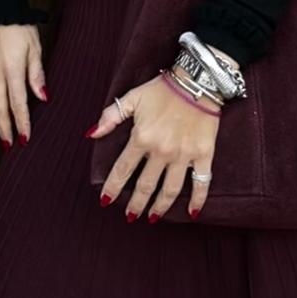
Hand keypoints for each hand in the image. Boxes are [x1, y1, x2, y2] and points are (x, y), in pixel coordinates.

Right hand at [0, 24, 46, 148]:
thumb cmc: (20, 26)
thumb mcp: (35, 48)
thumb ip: (37, 75)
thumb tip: (42, 97)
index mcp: (12, 70)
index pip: (18, 103)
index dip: (21, 122)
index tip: (25, 138)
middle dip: (4, 128)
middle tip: (9, 145)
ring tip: (2, 132)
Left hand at [87, 72, 219, 220]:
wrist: (198, 80)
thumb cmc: (163, 88)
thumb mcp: (132, 97)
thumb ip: (111, 116)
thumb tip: (92, 134)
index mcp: (142, 138)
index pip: (122, 170)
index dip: (113, 188)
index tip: (106, 201)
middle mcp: (162, 151)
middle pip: (145, 186)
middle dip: (135, 204)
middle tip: (130, 216)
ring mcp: (184, 155)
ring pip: (170, 190)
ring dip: (160, 207)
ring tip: (152, 217)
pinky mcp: (204, 154)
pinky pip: (202, 182)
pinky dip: (198, 199)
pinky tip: (192, 212)